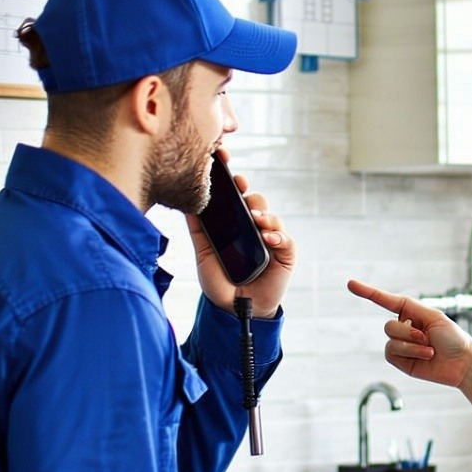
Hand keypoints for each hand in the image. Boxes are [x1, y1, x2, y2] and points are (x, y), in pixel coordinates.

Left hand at [188, 147, 295, 318]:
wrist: (234, 309)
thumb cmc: (220, 281)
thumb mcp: (203, 253)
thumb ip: (198, 229)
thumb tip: (187, 202)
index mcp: (235, 225)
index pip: (236, 197)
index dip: (232, 180)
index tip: (223, 161)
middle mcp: (254, 229)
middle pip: (256, 200)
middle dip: (249, 191)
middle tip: (240, 185)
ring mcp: (271, 240)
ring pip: (271, 217)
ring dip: (263, 213)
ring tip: (254, 217)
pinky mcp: (285, 255)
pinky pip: (285, 239)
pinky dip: (277, 236)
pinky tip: (267, 238)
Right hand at [347, 279, 471, 386]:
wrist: (462, 362)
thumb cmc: (453, 337)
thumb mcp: (434, 316)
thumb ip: (411, 311)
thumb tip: (394, 317)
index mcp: (411, 313)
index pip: (386, 301)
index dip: (368, 292)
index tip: (350, 284)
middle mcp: (404, 328)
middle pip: (389, 326)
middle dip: (408, 332)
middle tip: (427, 338)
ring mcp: (401, 345)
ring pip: (390, 341)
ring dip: (411, 345)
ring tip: (430, 349)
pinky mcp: (401, 362)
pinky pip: (392, 354)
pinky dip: (410, 353)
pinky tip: (426, 356)